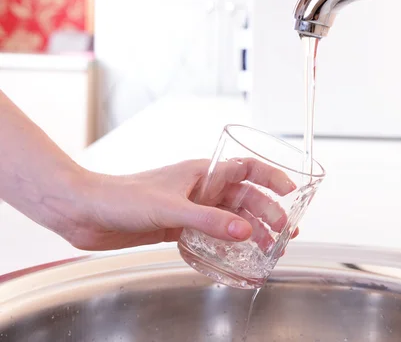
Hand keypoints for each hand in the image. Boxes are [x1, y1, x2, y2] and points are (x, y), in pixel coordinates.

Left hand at [42, 159, 298, 250]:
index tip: (290, 191)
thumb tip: (245, 231)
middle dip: (267, 213)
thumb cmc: (121, 197)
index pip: (246, 168)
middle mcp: (200, 188)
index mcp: (202, 172)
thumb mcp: (170, 208)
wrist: (85, 212)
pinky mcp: (177, 227)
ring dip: (250, 231)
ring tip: (268, 247)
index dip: (271, 177)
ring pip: (229, 217)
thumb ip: (208, 220)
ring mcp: (190, 208)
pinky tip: (235, 256)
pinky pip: (211, 234)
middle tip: (284, 232)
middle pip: (243, 197)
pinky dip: (225, 244)